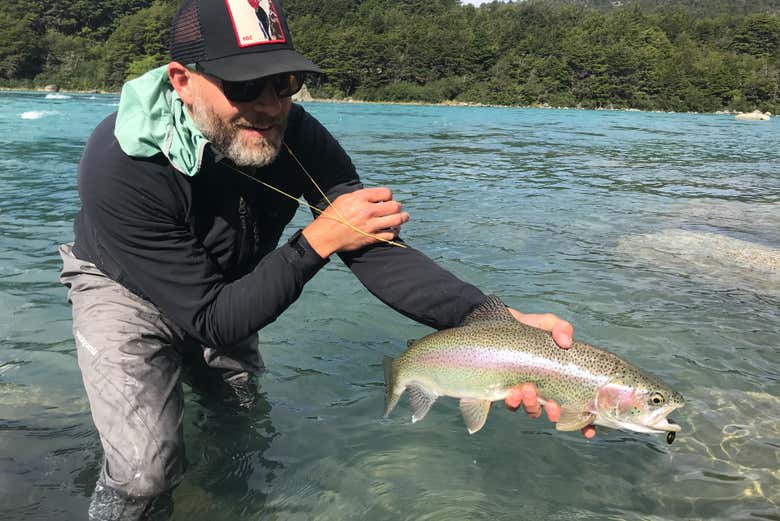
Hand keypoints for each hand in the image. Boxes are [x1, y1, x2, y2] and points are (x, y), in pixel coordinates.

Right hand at [302, 187, 409, 257]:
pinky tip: (394, 230)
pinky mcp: (371, 238)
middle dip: (398, 206)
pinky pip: (390, 235)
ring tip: (404, 217)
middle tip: (397, 208)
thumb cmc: (333, 215)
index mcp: (361, 198)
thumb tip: (375, 196)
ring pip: (397, 220)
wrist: (326, 235)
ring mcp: (371, 225)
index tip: (387, 200)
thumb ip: (361, 195)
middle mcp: (368, 211)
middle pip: (395, 206)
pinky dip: (395, 232)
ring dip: (403, 218)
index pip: (386, 193)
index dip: (389, 196)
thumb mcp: (345, 198)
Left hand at [505, 308, 594, 437]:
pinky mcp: (506, 391)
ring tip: (527, 389)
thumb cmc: (527, 328)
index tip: (589, 430)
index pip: (577, 405)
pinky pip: (511, 405)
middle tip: (552, 405)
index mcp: (559, 378)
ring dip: (532, 405)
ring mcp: (526, 392)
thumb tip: (566, 341)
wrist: (499, 324)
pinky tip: (513, 392)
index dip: (585, 422)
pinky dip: (514, 402)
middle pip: (555, 413)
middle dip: (554, 414)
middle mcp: (544, 389)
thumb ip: (561, 328)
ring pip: (532, 410)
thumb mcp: (547, 323)